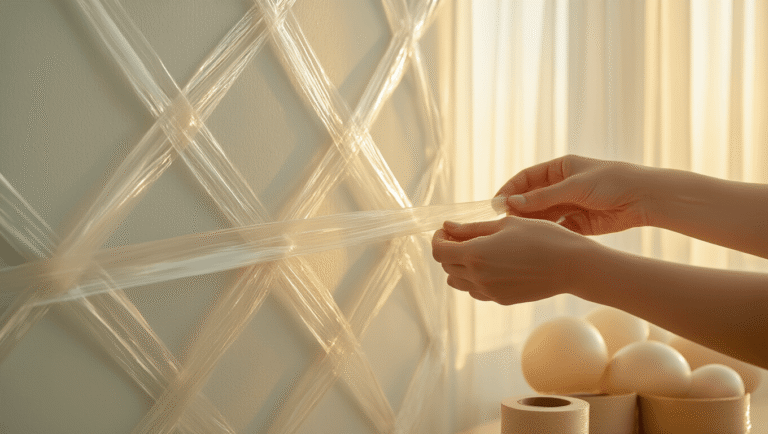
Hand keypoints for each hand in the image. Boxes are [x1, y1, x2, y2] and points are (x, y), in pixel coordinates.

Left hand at [431, 216, 598, 304]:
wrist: (572, 266)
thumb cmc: (542, 238)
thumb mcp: (506, 224)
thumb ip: (472, 228)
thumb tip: (447, 227)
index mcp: (476, 254)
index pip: (438, 251)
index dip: (438, 238)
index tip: (447, 229)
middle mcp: (478, 277)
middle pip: (446, 266)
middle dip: (449, 249)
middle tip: (464, 235)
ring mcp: (489, 292)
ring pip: (457, 281)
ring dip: (459, 266)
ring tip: (478, 250)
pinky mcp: (501, 300)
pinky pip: (475, 291)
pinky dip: (474, 278)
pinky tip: (492, 264)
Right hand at [495, 155, 651, 234]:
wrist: (644, 198)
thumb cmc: (612, 182)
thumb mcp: (574, 186)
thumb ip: (544, 197)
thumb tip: (513, 203)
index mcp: (560, 169)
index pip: (527, 178)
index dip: (510, 190)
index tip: (497, 204)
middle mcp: (562, 186)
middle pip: (532, 198)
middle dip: (518, 209)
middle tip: (505, 222)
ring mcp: (569, 205)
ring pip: (542, 215)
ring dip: (531, 222)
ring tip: (519, 232)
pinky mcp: (578, 224)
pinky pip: (556, 228)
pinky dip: (547, 233)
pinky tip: (538, 239)